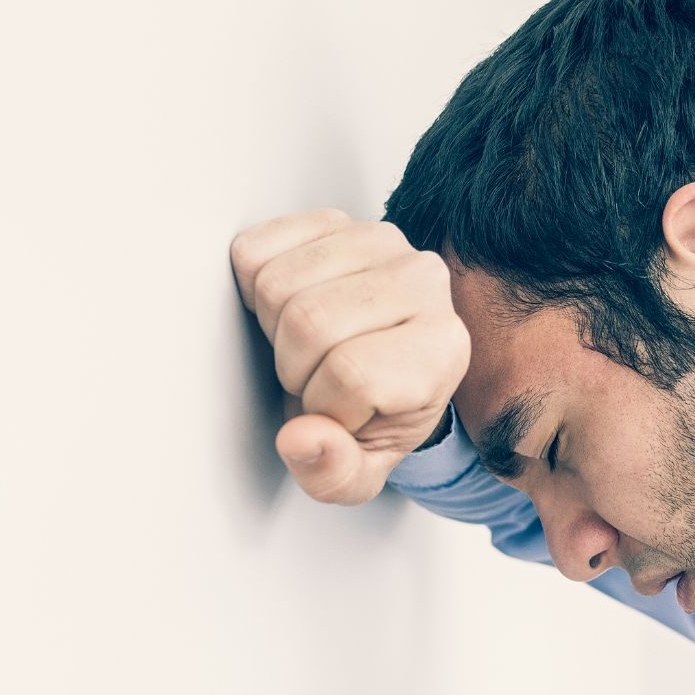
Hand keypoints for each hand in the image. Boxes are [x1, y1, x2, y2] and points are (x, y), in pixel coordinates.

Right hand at [229, 209, 469, 504]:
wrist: (383, 366)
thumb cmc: (375, 416)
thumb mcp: (359, 471)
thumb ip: (332, 474)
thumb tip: (299, 440)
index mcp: (442, 349)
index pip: (353, 373)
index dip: (326, 406)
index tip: (341, 412)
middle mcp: (422, 280)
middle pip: (308, 321)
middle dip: (294, 367)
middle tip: (316, 378)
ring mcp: (378, 241)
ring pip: (278, 284)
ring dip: (272, 329)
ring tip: (306, 347)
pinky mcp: (333, 220)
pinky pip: (256, 250)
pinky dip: (252, 289)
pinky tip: (287, 310)